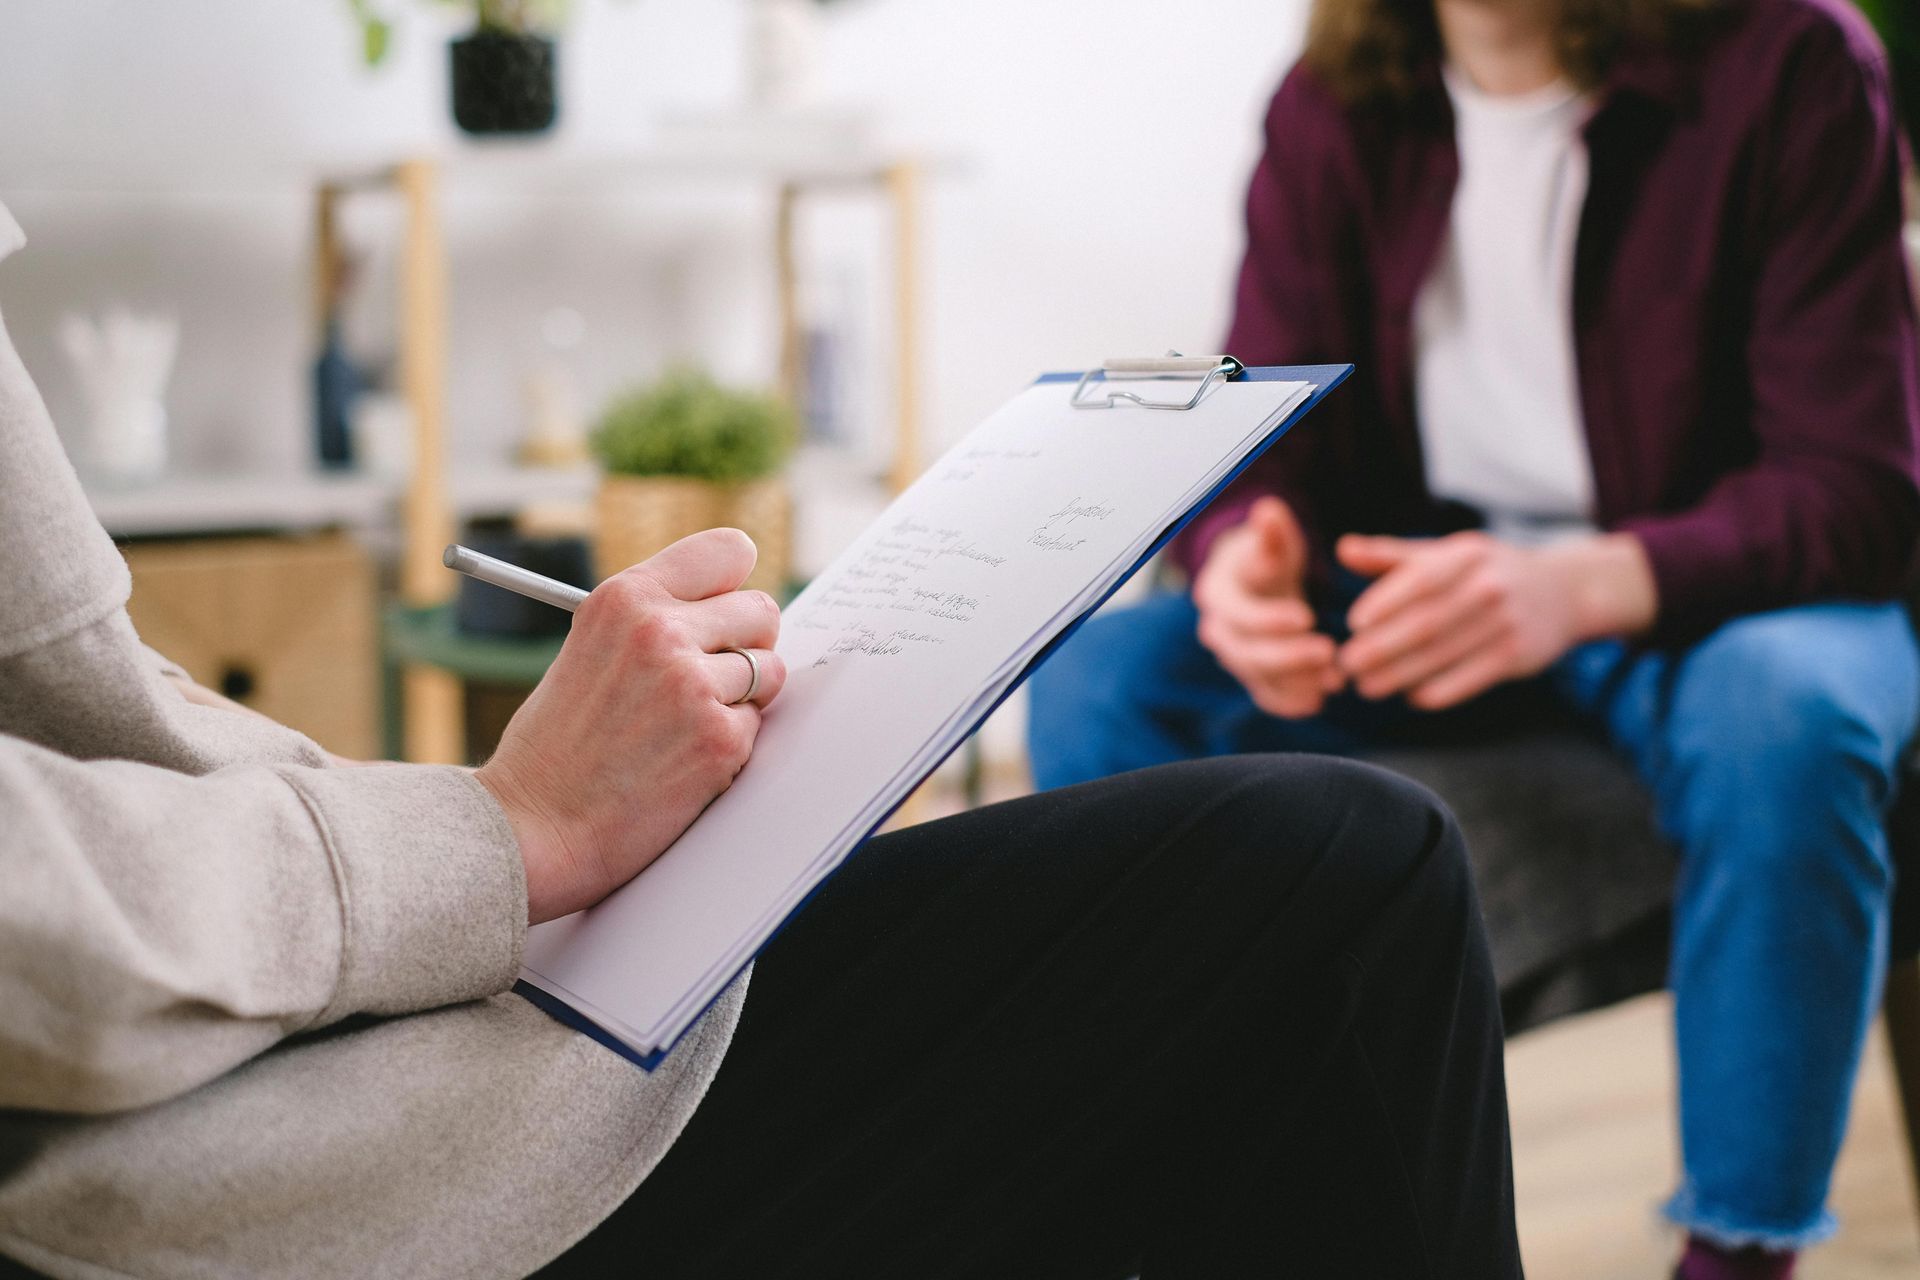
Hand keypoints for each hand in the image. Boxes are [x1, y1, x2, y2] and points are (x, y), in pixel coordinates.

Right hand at [476, 529, 788, 922]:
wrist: (531, 826)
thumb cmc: (555, 747)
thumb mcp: (588, 650)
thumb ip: (651, 623)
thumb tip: (726, 612)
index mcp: (625, 597)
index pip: (727, 552)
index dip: (733, 586)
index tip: (728, 608)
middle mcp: (661, 629)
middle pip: (761, 610)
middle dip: (747, 644)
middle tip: (712, 678)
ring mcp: (693, 683)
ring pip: (770, 669)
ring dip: (742, 699)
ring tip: (686, 725)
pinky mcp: (719, 738)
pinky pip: (758, 725)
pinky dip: (731, 745)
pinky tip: (683, 761)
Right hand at [1192, 496, 1343, 717]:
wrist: (1257, 582)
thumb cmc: (1265, 556)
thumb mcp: (1271, 541)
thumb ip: (1272, 533)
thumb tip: (1269, 511)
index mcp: (1217, 594)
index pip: (1238, 613)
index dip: (1269, 619)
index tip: (1306, 617)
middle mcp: (1218, 630)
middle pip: (1246, 653)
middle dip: (1288, 657)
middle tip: (1329, 653)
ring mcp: (1234, 657)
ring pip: (1259, 678)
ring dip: (1296, 682)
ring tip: (1335, 679)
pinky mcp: (1252, 676)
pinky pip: (1267, 696)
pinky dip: (1292, 702)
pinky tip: (1320, 700)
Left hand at [1335, 531, 1656, 710]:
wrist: (1563, 591)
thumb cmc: (1488, 571)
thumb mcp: (1448, 553)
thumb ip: (1392, 555)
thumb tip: (1343, 550)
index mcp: (1466, 555)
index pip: (1420, 579)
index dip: (1385, 603)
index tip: (1354, 624)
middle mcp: (1488, 587)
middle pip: (1427, 622)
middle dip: (1382, 648)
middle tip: (1347, 666)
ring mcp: (1506, 622)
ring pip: (1443, 654)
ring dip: (1400, 675)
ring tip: (1367, 687)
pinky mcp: (1517, 656)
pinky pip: (1470, 679)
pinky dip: (1438, 691)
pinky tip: (1411, 696)